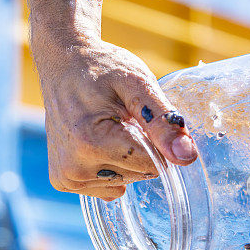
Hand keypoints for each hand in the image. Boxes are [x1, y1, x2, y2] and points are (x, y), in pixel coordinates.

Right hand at [35, 35, 197, 199]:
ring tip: (106, 127)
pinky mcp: (63, 181)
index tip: (139, 117)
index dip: (155, 140)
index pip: (152, 165)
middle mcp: (74, 167)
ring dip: (125, 158)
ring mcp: (66, 177)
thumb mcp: (137, 83)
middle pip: (139, 175)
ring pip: (124, 182)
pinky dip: (109, 167)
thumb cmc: (102, 68)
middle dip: (140, 149)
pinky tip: (97, 142)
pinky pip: (106, 187)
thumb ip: (163, 121)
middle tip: (121, 119)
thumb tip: (187, 157)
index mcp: (92, 142)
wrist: (63, 62)